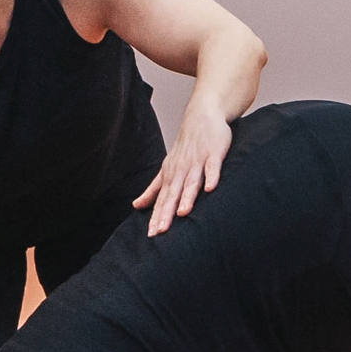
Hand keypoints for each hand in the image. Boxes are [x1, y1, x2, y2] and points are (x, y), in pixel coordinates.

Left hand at [133, 103, 232, 235]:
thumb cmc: (187, 146)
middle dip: (166, 213)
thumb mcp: (167, 168)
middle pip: (173, 194)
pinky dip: (212, 177)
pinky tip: (212, 189)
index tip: (151, 235)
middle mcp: (181, 170)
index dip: (157, 217)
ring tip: (183, 214)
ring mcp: (198, 162)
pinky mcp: (214, 154)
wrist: (202, 116)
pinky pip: (213, 167)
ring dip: (187, 197)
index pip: (162, 200)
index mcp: (170, 175)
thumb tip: (136, 206)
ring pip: (191, 182)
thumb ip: (154, 189)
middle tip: (161, 231)